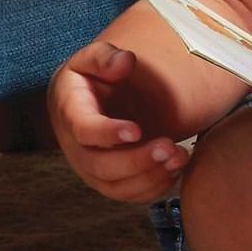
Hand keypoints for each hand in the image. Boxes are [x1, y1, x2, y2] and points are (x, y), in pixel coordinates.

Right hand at [47, 38, 195, 207]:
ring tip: (180, 157)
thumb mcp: (92, 58)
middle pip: (100, 166)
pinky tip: (176, 169)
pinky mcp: (109, 179)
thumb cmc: (93, 76)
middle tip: (170, 147)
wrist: (90, 100)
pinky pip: (128, 194)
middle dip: (136, 161)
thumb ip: (105, 56)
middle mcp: (77, 147)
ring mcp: (91, 167)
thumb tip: (125, 62)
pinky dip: (153, 188)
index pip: (83, 130)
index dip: (107, 133)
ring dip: (149, 177)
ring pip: (115, 186)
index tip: (136, 130)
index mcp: (71, 112)